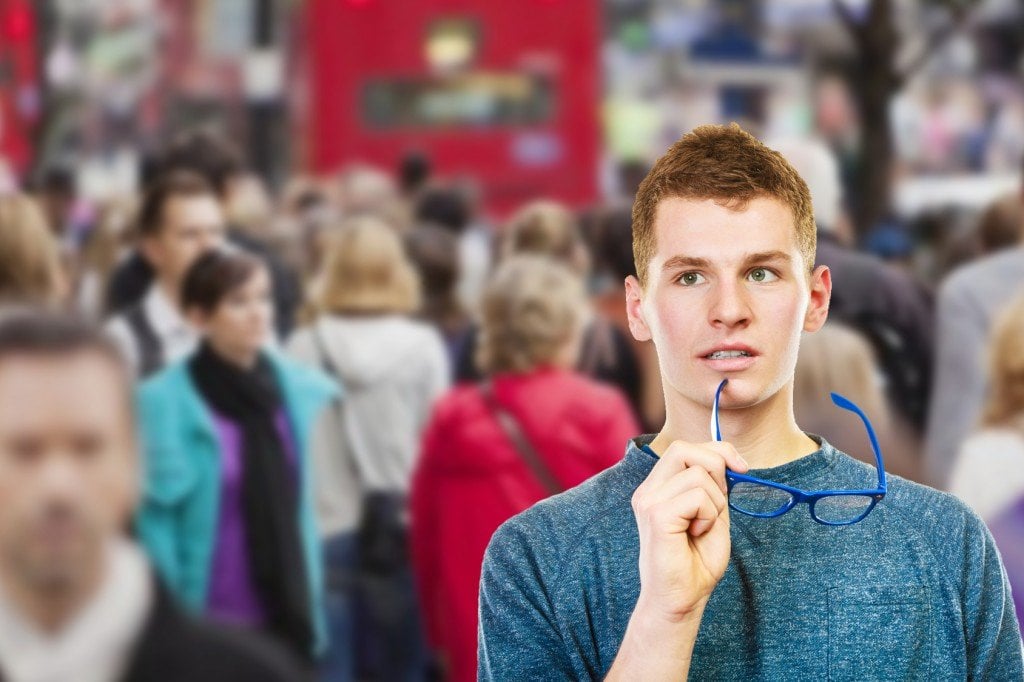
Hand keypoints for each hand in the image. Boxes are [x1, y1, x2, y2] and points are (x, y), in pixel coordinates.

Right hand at [630, 440, 748, 623]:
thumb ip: (714, 485)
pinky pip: (698, 497)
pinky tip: (696, 534)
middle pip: (684, 449)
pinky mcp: (657, 516)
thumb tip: (730, 459)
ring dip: (715, 503)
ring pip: (698, 475)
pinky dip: (708, 515)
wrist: (681, 599)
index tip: (741, 469)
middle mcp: (647, 490)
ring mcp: (649, 501)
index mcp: (657, 487)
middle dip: (716, 467)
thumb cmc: (695, 561)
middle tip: (719, 504)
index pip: (684, 447)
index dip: (717, 451)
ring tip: (702, 527)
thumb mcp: (712, 512)